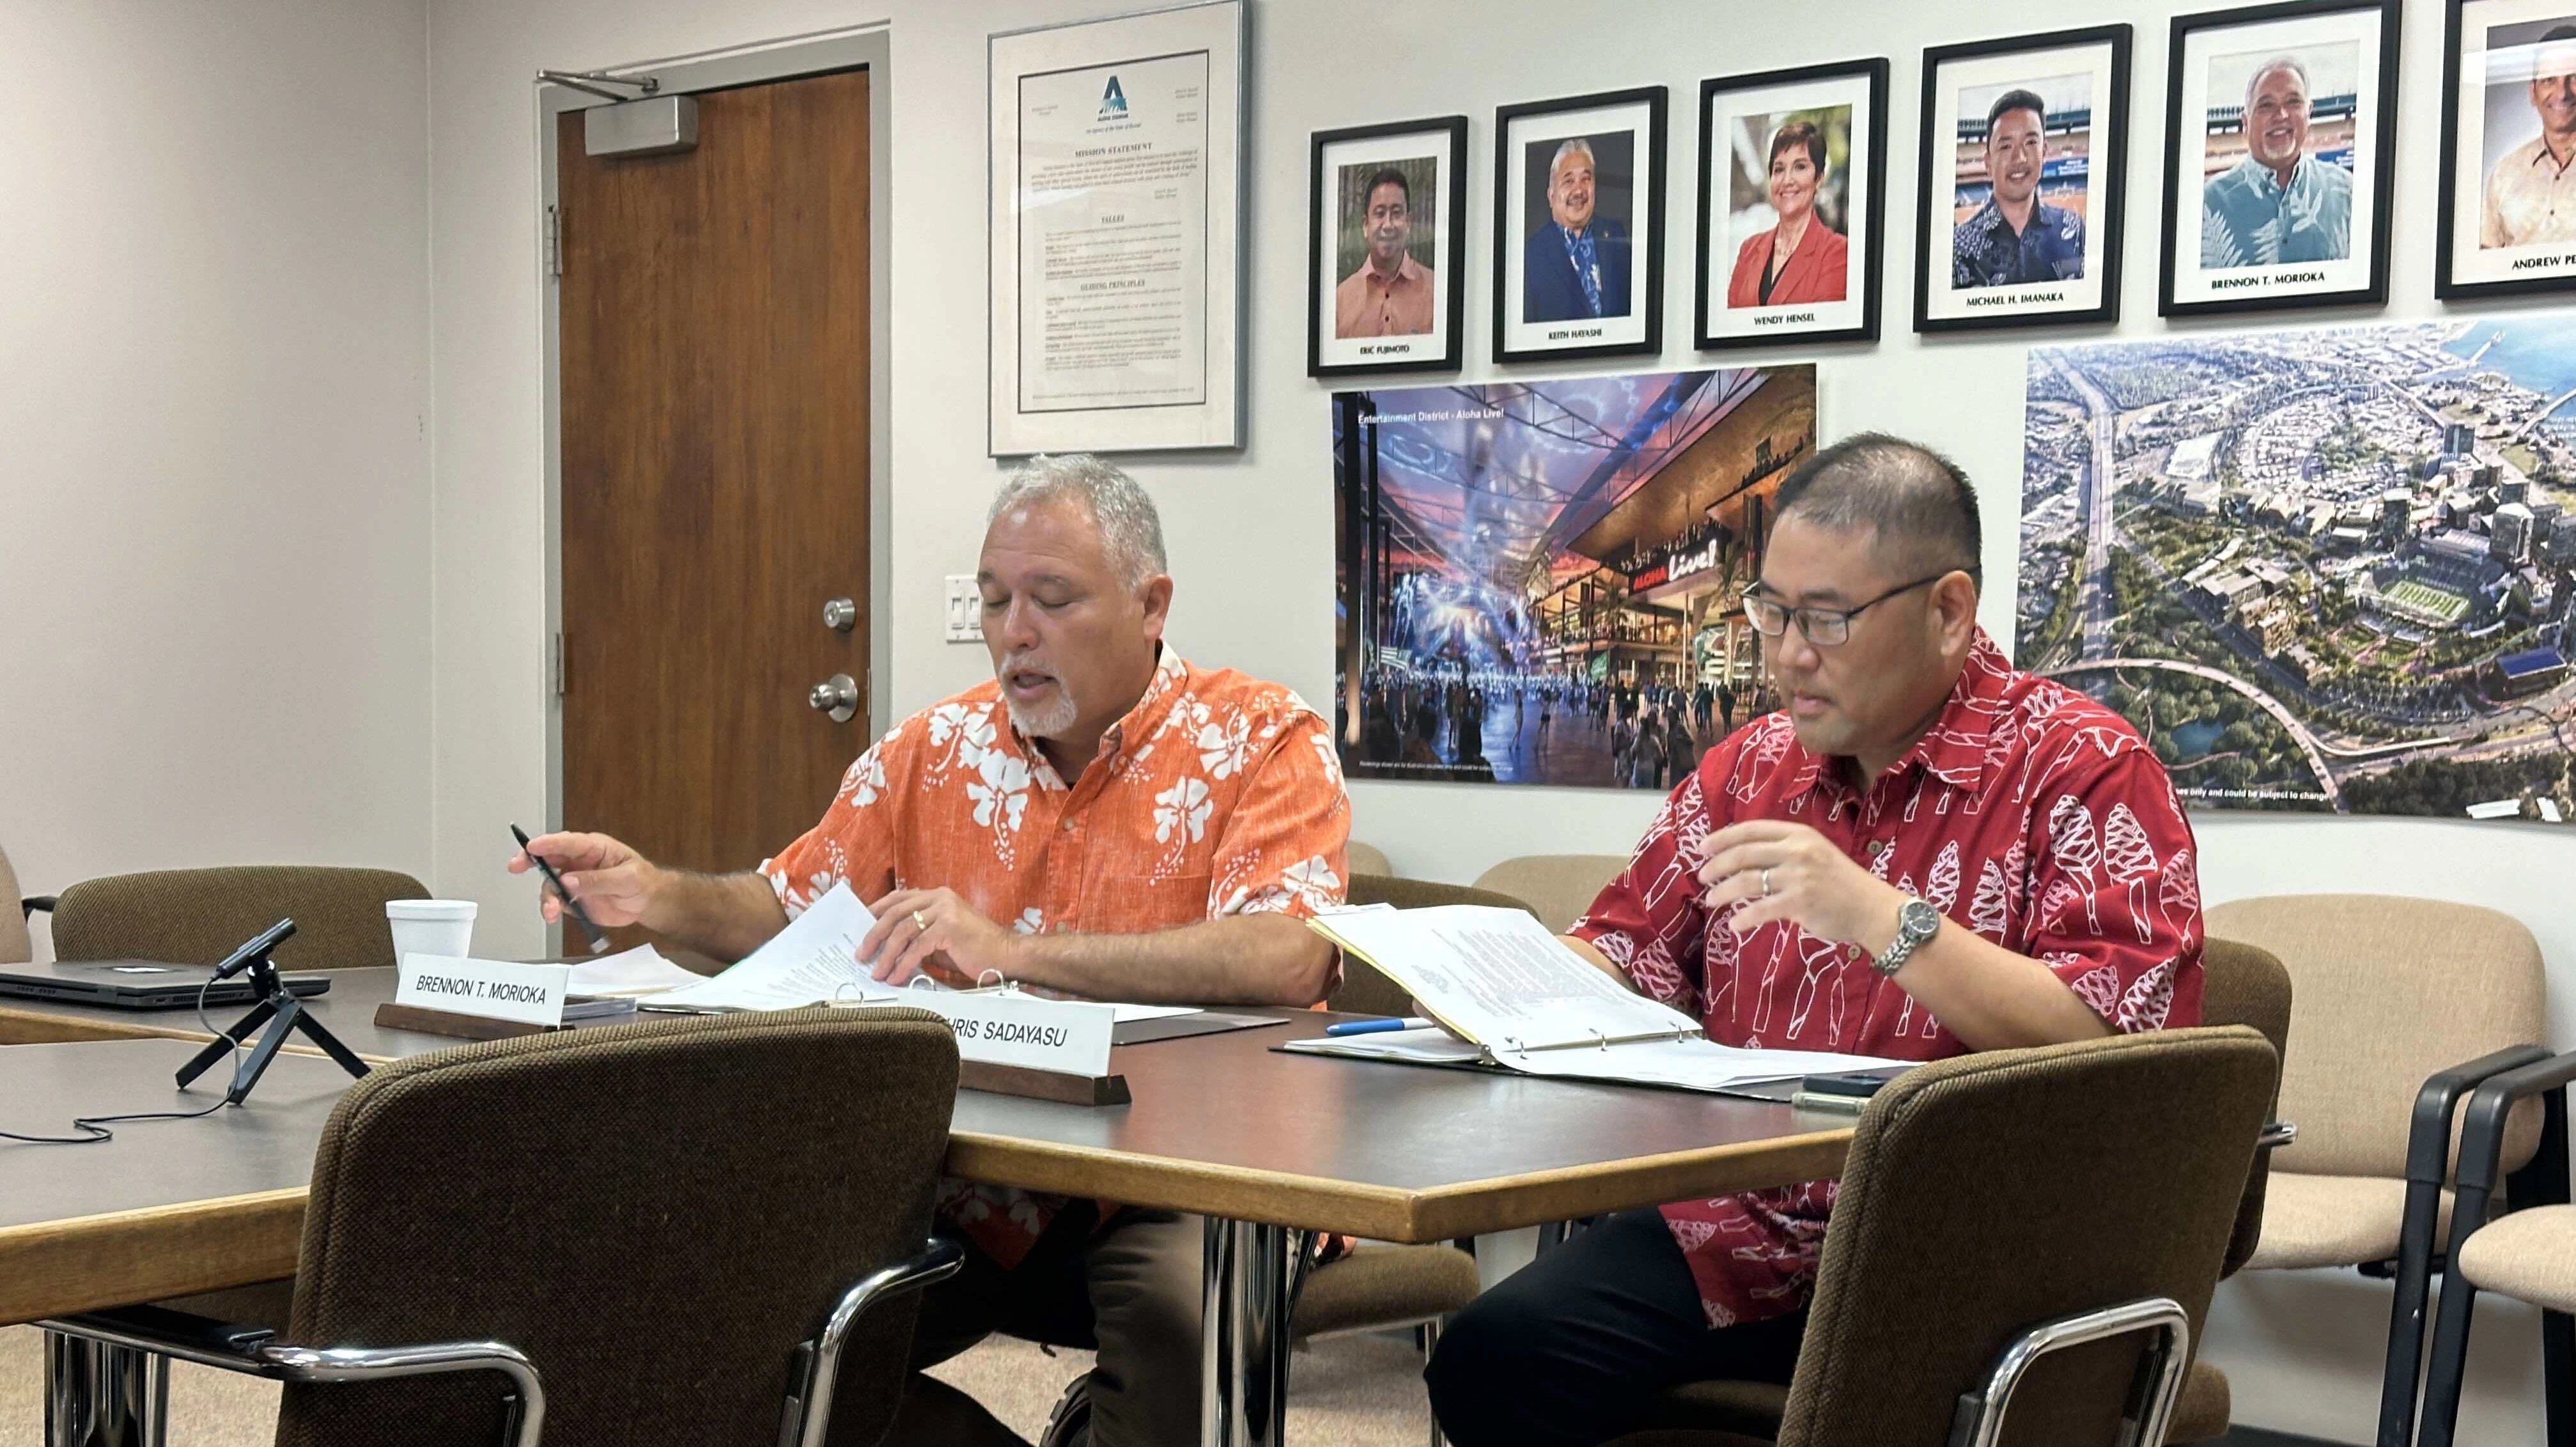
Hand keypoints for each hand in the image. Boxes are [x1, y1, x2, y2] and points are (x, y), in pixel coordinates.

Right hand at [506, 830, 658, 928]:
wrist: (648, 903)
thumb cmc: (643, 882)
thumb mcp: (626, 879)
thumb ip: (597, 879)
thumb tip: (569, 880)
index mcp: (594, 848)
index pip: (568, 842)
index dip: (548, 843)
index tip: (533, 846)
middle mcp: (579, 861)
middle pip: (549, 857)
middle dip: (530, 860)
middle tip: (516, 865)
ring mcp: (574, 880)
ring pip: (549, 884)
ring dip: (546, 897)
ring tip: (550, 911)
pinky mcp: (573, 898)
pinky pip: (556, 901)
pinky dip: (551, 908)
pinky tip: (553, 915)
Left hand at [860, 888, 1025, 986]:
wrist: (1007, 955)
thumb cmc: (976, 950)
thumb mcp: (943, 937)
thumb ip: (919, 935)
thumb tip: (888, 947)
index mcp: (938, 896)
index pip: (898, 898)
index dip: (876, 912)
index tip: (861, 928)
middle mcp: (939, 898)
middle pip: (894, 913)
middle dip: (874, 935)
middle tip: (861, 954)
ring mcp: (945, 911)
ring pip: (903, 931)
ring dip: (886, 955)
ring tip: (876, 972)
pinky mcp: (949, 927)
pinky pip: (917, 947)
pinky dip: (903, 965)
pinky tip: (896, 977)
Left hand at [1696, 820, 1908, 950]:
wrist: (1870, 907)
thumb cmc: (1839, 881)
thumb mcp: (1814, 852)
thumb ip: (1784, 850)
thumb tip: (1742, 856)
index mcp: (1798, 834)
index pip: (1750, 830)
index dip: (1722, 838)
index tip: (1702, 848)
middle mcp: (1796, 851)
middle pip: (1743, 854)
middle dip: (1716, 866)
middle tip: (1701, 877)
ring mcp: (1798, 877)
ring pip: (1747, 882)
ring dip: (1723, 892)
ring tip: (1711, 900)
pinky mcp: (1800, 902)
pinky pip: (1761, 910)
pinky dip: (1743, 919)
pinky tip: (1735, 925)